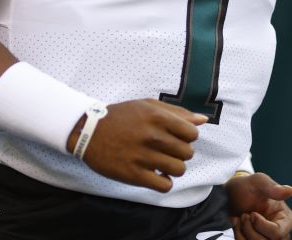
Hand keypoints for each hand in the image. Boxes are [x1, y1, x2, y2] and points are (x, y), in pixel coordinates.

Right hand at [66, 98, 206, 192]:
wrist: (88, 130)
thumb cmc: (121, 116)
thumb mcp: (147, 106)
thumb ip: (177, 112)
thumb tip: (203, 120)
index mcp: (157, 117)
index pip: (192, 133)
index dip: (188, 137)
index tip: (177, 138)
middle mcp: (152, 136)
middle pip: (187, 153)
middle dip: (181, 153)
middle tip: (167, 150)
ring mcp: (143, 156)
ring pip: (179, 170)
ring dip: (174, 168)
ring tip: (163, 163)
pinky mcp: (134, 174)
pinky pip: (164, 185)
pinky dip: (164, 182)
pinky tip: (156, 175)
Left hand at [226, 172, 291, 238]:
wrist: (230, 195)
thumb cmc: (247, 187)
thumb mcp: (258, 182)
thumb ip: (272, 187)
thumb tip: (290, 191)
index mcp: (287, 218)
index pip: (278, 233)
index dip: (261, 225)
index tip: (252, 213)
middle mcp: (280, 232)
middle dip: (251, 231)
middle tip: (244, 215)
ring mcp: (268, 239)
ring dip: (243, 233)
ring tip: (240, 218)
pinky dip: (239, 236)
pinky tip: (237, 224)